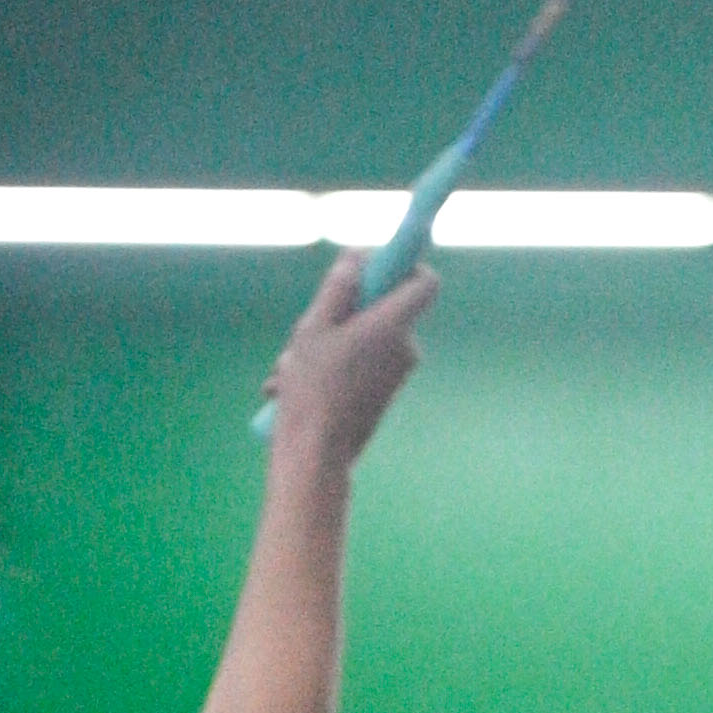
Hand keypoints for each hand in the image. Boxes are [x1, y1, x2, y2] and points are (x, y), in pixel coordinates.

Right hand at [261, 252, 437, 473]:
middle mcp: (404, 348)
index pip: (426, 281)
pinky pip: (361, 365)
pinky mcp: (383, 395)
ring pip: (364, 338)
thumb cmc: (311, 391)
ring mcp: (396, 374)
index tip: (374, 268)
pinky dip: (331, 368)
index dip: (405, 267)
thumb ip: (338, 287)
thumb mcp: (313, 328)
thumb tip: (357, 256)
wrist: (316, 456)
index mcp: (392, 325)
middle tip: (307, 327)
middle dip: (345, 311)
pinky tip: (291, 385)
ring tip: (287, 368)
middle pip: (383, 308)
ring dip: (326, 344)